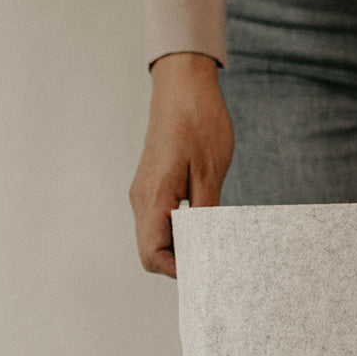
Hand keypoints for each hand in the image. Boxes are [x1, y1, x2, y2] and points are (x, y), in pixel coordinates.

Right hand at [128, 53, 232, 277]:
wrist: (182, 85)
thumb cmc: (198, 121)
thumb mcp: (210, 172)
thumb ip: (206, 213)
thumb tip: (207, 247)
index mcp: (154, 196)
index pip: (152, 253)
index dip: (177, 270)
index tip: (206, 270)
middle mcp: (142, 198)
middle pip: (152, 251)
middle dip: (180, 261)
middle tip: (214, 260)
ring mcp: (144, 192)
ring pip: (156, 236)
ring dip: (181, 245)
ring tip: (213, 242)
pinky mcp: (152, 185)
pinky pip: (161, 220)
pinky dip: (179, 229)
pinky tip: (205, 223)